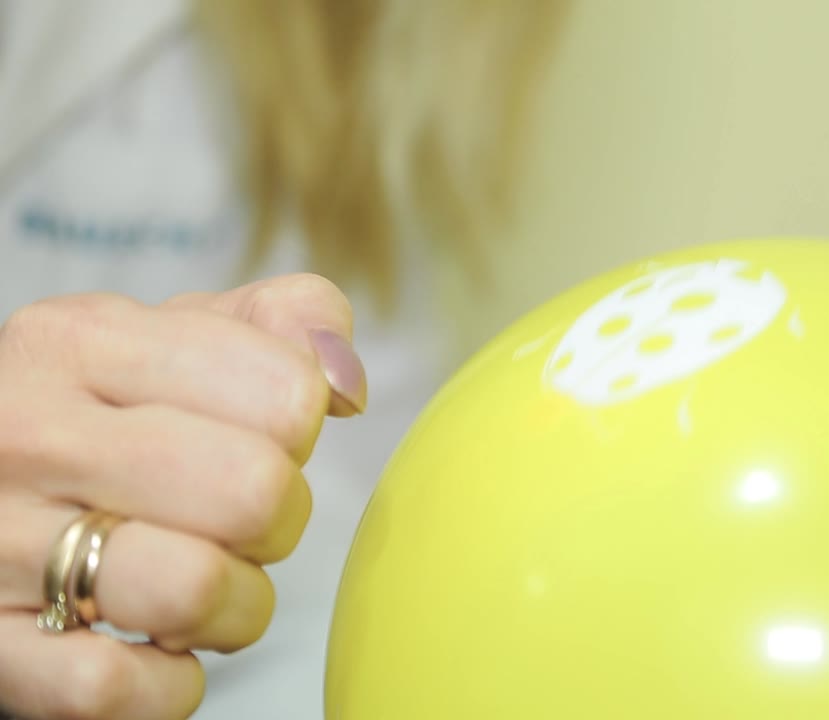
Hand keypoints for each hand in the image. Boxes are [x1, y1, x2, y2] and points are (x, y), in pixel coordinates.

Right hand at [0, 274, 367, 718]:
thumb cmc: (102, 416)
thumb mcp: (176, 338)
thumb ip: (285, 321)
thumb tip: (346, 382)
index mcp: (83, 339)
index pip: (286, 393)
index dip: (300, 431)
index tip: (261, 439)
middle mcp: (28, 431)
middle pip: (254, 493)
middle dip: (279, 523)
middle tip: (244, 526)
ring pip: (193, 589)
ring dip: (236, 609)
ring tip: (207, 590)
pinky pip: (114, 687)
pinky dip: (167, 686)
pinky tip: (154, 649)